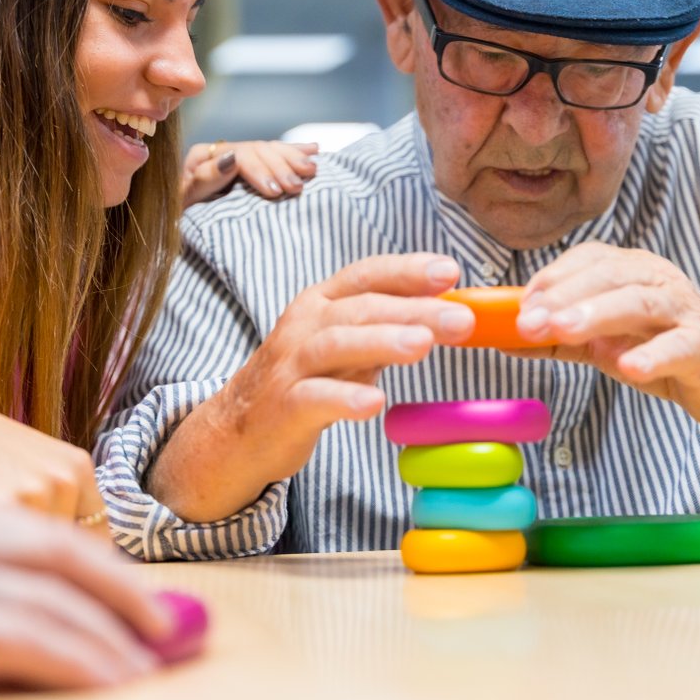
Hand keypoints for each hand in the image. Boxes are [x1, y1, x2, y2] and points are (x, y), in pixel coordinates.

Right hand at [0, 496, 171, 690]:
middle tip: (167, 628)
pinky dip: (80, 662)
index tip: (132, 593)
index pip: (44, 534)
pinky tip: (109, 682)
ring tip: (149, 669)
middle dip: (126, 594)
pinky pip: (28, 642)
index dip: (99, 563)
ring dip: (115, 638)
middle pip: (70, 559)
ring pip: (59, 605)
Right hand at [150, 254, 473, 520]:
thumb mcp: (346, 347)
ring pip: (336, 344)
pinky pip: (314, 398)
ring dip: (382, 342)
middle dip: (414, 310)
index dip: (407, 270)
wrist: (237, 430)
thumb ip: (387, 328)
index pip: (367, 275)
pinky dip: (345, 398)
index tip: (451, 272)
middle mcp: (305, 326)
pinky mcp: (284, 406)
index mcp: (322, 303)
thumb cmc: (303, 381)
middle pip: (361, 308)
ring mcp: (291, 365)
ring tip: (422, 346)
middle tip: (461, 320)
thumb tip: (449, 311)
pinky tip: (375, 403)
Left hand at [180, 139, 318, 206]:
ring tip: (311, 171)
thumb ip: (204, 179)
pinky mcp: (249, 167)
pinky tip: (314, 150)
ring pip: (270, 149)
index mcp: (203, 156)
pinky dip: (295, 151)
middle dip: (280, 167)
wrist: (179, 225)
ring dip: (293, 158)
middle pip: (258, 150)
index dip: (260, 170)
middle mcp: (221, 151)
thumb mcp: (185, 200)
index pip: (239, 155)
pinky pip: (275, 153)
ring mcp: (237, 156)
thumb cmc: (179, 217)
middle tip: (296, 187)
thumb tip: (231, 159)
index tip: (275, 190)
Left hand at [511, 243, 699, 470]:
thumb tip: (502, 338)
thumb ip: (559, 339)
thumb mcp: (605, 343)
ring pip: (642, 302)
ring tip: (563, 330)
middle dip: (564, 296)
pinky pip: (682, 346)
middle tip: (528, 322)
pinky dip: (654, 354)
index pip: (589, 259)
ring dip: (598, 313)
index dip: (552, 278)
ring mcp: (685, 313)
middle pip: (609, 276)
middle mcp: (658, 282)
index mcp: (632, 272)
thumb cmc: (664, 349)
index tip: (517, 305)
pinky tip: (629, 367)